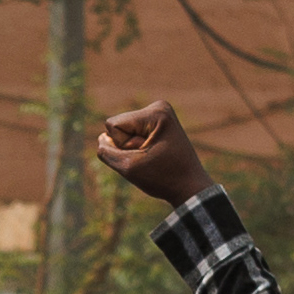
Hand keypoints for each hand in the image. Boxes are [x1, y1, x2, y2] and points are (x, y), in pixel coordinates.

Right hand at [92, 99, 215, 207]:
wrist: (189, 186)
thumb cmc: (162, 178)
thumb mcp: (127, 167)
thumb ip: (106, 151)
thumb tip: (103, 137)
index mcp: (155, 113)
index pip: (113, 126)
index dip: (122, 146)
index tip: (145, 155)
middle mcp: (158, 107)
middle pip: (117, 126)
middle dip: (127, 146)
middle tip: (150, 157)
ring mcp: (159, 114)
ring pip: (122, 131)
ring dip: (132, 148)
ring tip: (153, 157)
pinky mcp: (158, 123)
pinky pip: (130, 134)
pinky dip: (137, 148)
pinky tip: (153, 154)